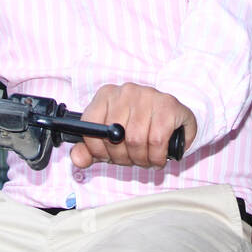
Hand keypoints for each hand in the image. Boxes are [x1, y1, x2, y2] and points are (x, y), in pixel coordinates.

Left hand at [70, 83, 194, 169]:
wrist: (174, 118)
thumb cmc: (138, 128)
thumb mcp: (110, 139)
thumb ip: (89, 150)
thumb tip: (77, 159)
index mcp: (106, 95)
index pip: (90, 125)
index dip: (98, 149)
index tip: (108, 157)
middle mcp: (126, 91)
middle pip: (115, 136)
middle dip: (123, 158)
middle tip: (131, 160)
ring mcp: (148, 95)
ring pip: (136, 140)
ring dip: (141, 159)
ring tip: (146, 159)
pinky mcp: (168, 105)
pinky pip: (157, 140)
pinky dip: (157, 156)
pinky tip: (158, 157)